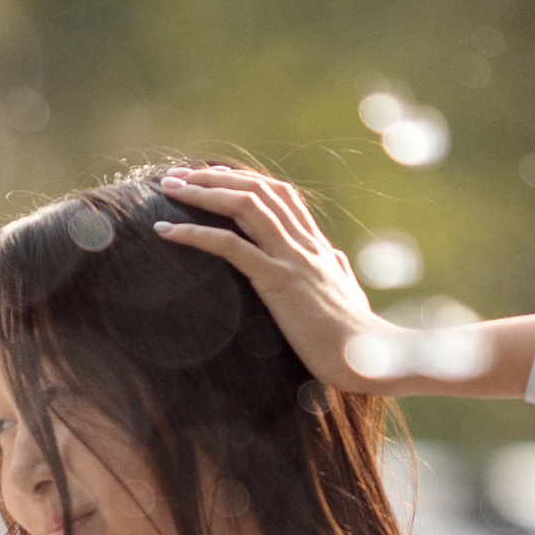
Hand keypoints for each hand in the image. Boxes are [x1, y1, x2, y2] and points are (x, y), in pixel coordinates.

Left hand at [153, 165, 401, 392]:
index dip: (244, 179)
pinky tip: (167, 231)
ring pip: (245, 205)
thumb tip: (335, 259)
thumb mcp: (346, 292)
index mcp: (317, 245)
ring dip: (202, 192)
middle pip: (257, 189)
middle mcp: (304, 243)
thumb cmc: (356, 337)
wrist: (368, 357)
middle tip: (176, 177)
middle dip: (213, 177)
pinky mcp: (278, 281)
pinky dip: (195, 233)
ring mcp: (292, 258)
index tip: (212, 177)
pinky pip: (231, 247)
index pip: (279, 194)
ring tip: (168, 189)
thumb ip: (336, 270)